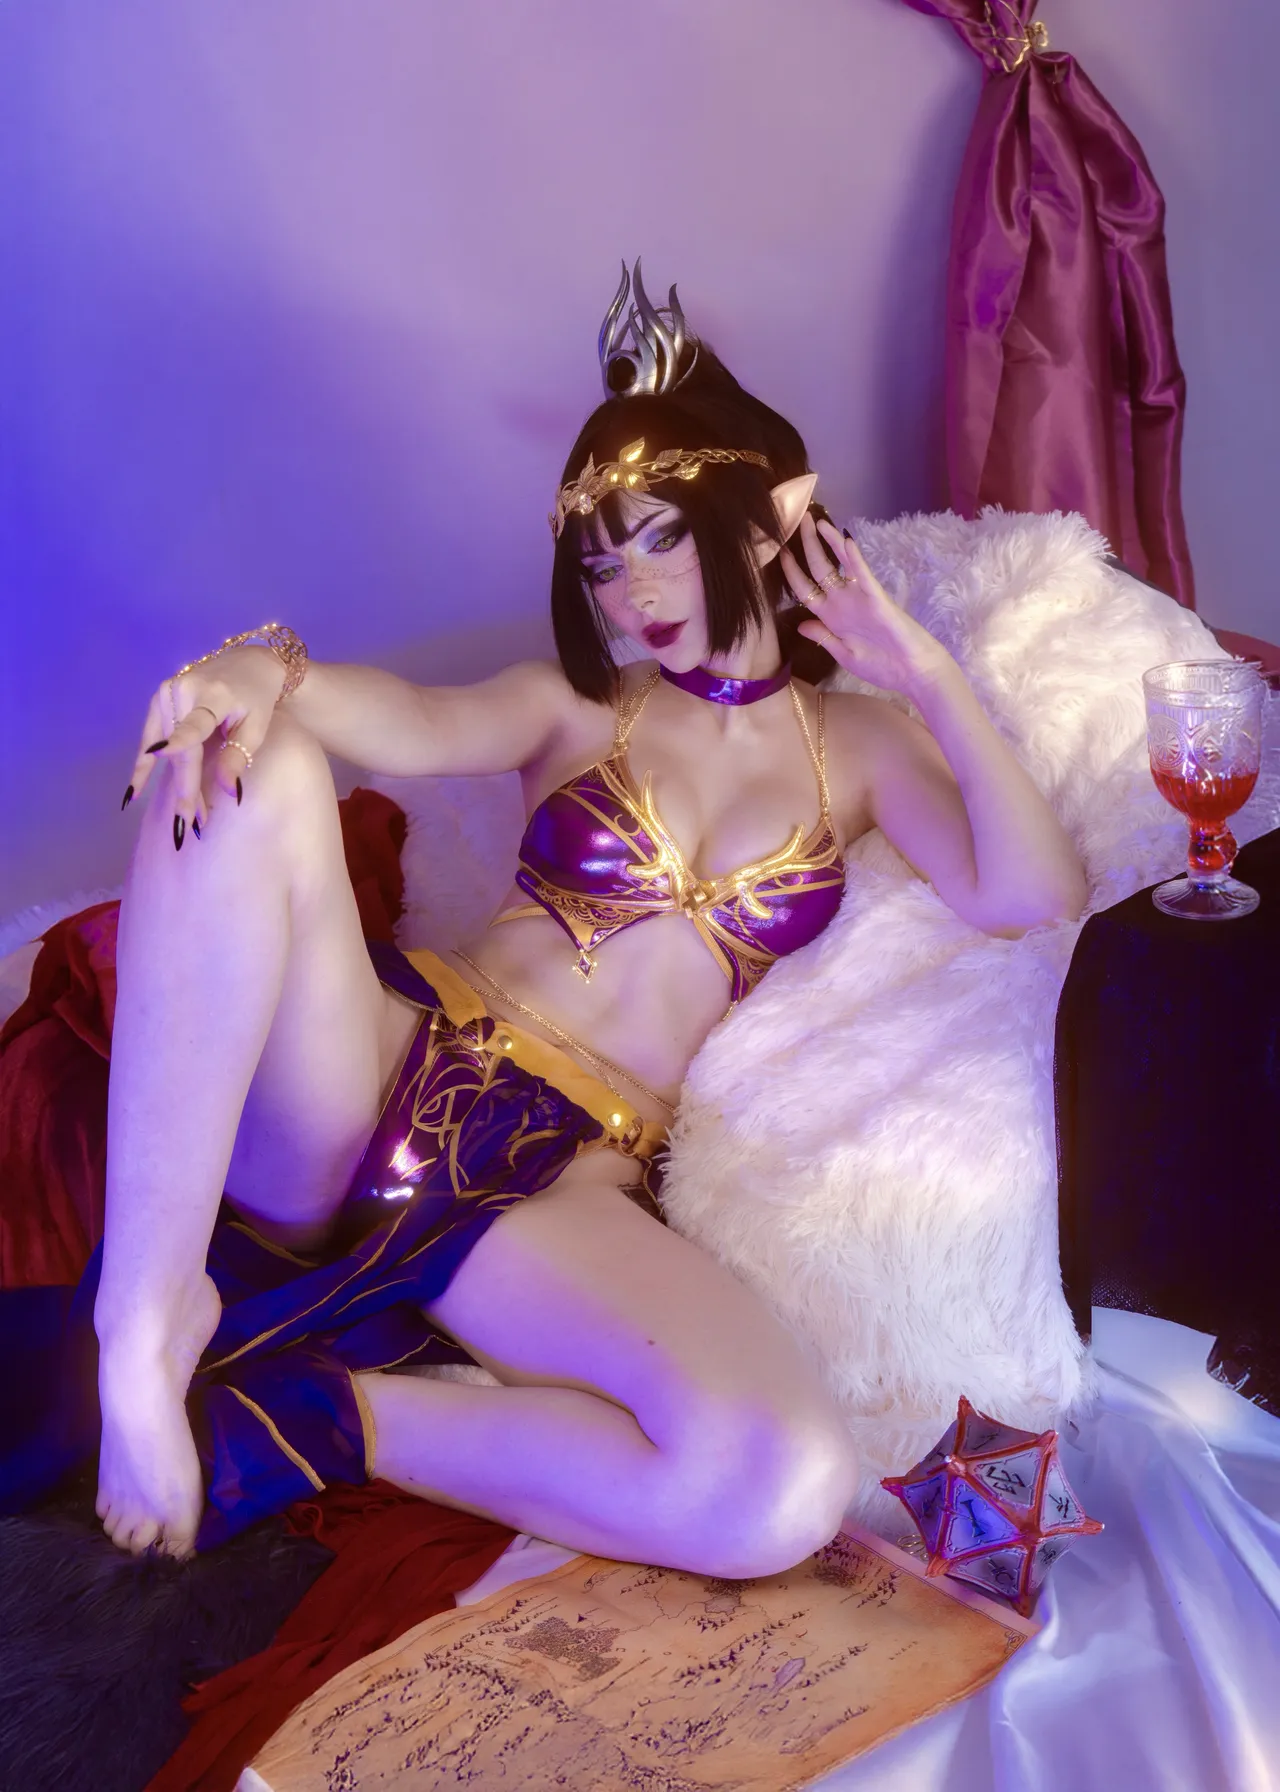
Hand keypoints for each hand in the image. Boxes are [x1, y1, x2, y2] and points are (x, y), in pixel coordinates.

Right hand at [124, 646, 283, 833]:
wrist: (248, 662)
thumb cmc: (258, 696)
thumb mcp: (257, 725)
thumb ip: (238, 755)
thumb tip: (229, 792)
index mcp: (213, 694)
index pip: (195, 724)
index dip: (178, 740)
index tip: (161, 754)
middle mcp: (183, 690)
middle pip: (182, 750)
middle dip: (187, 789)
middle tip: (193, 825)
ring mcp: (166, 693)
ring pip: (168, 751)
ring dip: (175, 785)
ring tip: (181, 820)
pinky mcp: (158, 700)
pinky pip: (148, 738)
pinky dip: (143, 767)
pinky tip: (133, 795)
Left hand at [780, 515, 950, 697]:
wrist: (912, 673)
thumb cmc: (881, 667)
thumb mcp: (845, 655)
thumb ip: (823, 638)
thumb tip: (801, 624)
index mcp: (831, 618)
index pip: (805, 589)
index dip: (791, 571)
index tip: (780, 552)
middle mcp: (843, 603)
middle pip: (819, 569)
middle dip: (807, 545)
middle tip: (799, 520)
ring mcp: (860, 598)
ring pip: (841, 564)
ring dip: (829, 542)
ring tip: (817, 520)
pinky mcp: (877, 599)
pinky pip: (863, 576)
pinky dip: (854, 559)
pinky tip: (845, 541)